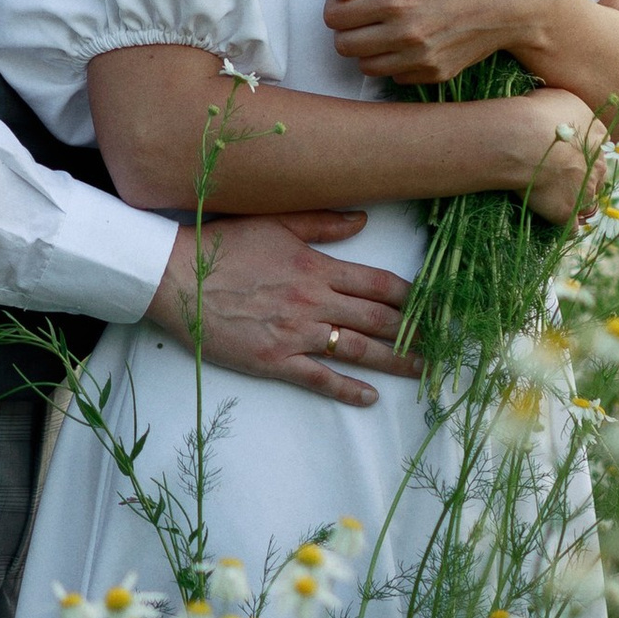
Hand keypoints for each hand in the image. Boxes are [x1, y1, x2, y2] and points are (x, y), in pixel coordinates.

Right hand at [145, 212, 416, 403]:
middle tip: (443, 342)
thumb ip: (322, 222)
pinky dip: (348, 389)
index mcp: (316, 267)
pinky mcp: (275, 360)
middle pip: (378, 319)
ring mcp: (295, 333)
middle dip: (415, 331)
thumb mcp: (275, 222)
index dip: (412, 295)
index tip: (436, 304)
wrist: (176, 277)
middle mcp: (313, 301)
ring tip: (423, 370)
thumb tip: (362, 220)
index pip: (379, 283)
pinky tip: (369, 397)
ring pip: (358, 350)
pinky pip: (319, 378)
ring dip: (395, 361)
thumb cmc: (223, 245)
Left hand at [325, 0, 567, 86]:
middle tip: (365, 14)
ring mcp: (420, 59)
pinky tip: (410, 41)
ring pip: (365, 66)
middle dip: (347, 29)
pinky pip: (394, 76)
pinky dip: (393, 62)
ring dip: (367, 49)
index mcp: (396, 0)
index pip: (336, 18)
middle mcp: (405, 35)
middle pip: (344, 46)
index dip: (336, 6)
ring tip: (386, 28)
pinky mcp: (434, 75)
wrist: (514, 1)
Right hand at [496, 87, 608, 225]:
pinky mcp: (568, 212)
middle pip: (597, 178)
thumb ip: (571, 110)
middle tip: (560, 180)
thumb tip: (565, 112)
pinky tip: (556, 222)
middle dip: (584, 180)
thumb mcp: (563, 98)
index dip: (583, 155)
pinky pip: (574, 227)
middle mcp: (598, 166)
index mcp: (598, 138)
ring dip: (578, 204)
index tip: (568, 156)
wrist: (525, 139)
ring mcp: (585, 191)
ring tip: (558, 203)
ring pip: (589, 204)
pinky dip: (567, 226)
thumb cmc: (539, 112)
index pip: (598, 151)